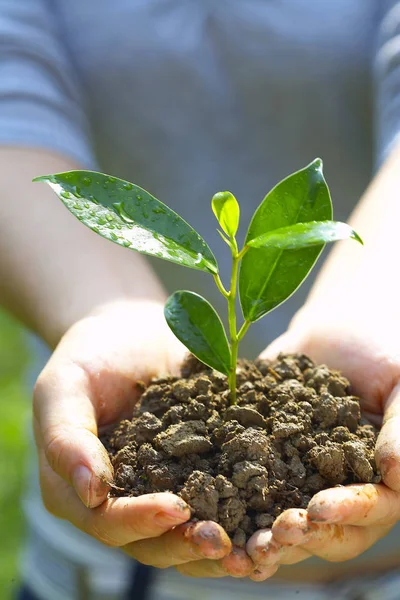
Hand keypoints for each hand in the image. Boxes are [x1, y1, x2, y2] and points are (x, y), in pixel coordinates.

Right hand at [33, 300, 236, 568]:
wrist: (131, 332)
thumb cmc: (90, 355)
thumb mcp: (65, 386)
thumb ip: (67, 437)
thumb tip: (91, 492)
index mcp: (76, 491)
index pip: (107, 521)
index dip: (139, 521)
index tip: (176, 508)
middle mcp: (118, 502)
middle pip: (150, 543)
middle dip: (185, 545)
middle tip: (223, 542)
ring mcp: (159, 492)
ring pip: (185, 536)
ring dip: (217, 546)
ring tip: (252, 550)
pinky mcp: (196, 475)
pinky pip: (216, 505)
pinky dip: (239, 519)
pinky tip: (267, 522)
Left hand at [246, 299, 399, 579]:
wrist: (335, 327)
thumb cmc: (381, 347)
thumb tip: (395, 477)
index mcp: (382, 476)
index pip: (373, 508)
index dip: (347, 512)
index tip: (317, 507)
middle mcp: (345, 488)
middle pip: (329, 531)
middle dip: (302, 535)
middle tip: (274, 533)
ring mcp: (304, 480)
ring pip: (290, 524)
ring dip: (267, 538)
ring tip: (243, 545)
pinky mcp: (268, 464)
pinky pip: (253, 495)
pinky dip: (235, 513)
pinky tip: (214, 521)